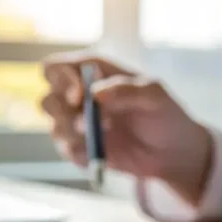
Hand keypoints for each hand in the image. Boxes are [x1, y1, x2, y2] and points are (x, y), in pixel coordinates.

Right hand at [40, 53, 212, 204]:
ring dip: (75, 134)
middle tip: (92, 122)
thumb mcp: (155, 95)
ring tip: (105, 135)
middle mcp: (80, 96)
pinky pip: (67, 151)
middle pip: (47, 99)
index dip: (62, 80)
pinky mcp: (83, 148)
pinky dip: (81, 153)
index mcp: (94, 72)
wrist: (174, 153)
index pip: (56, 68)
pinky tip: (102, 152)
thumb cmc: (166, 115)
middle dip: (64, 113)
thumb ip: (127, 89)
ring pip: (54, 127)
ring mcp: (79, 124)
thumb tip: (96, 93)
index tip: (82, 96)